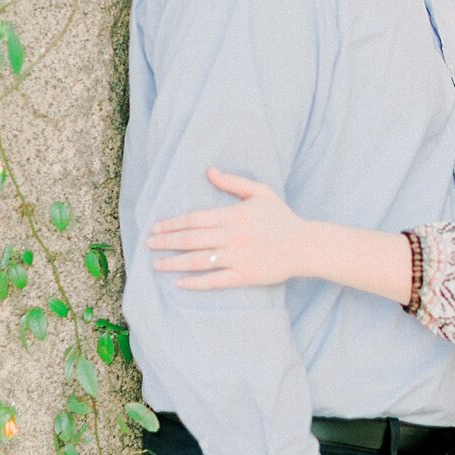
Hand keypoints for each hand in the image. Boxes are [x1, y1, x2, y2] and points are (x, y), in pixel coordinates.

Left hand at [148, 168, 308, 288]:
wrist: (305, 246)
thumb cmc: (281, 217)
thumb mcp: (261, 192)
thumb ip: (233, 182)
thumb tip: (209, 171)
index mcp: (234, 215)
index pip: (195, 219)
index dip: (172, 223)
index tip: (156, 228)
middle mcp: (233, 236)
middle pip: (191, 239)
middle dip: (166, 242)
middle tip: (148, 244)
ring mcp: (238, 257)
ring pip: (198, 261)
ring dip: (174, 263)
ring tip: (156, 264)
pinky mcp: (245, 276)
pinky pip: (214, 281)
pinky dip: (195, 283)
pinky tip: (179, 283)